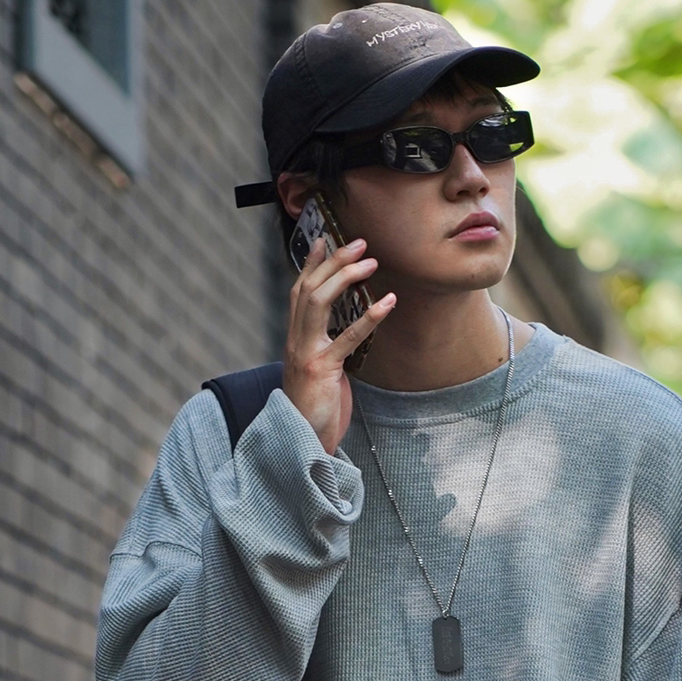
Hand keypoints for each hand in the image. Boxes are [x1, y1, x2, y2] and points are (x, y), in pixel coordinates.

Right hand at [282, 236, 393, 454]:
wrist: (302, 442)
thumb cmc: (315, 408)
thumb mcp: (317, 370)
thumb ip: (323, 347)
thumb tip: (340, 329)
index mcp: (294, 339)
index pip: (298, 290)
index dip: (310, 262)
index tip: (325, 238)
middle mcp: (296, 341)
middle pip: (309, 287)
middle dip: (333, 261)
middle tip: (360, 243)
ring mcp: (306, 353)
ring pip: (319, 301)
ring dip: (345, 277)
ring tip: (371, 263)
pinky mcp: (322, 370)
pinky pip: (346, 337)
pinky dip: (368, 317)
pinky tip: (387, 301)